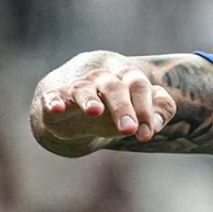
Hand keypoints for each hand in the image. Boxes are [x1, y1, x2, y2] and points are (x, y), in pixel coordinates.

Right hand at [36, 53, 176, 144]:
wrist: (78, 114)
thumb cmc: (117, 111)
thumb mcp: (141, 113)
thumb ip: (159, 113)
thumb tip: (155, 123)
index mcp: (126, 78)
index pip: (139, 86)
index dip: (145, 109)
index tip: (147, 133)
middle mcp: (102, 78)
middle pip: (114, 87)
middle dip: (123, 108)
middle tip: (129, 130)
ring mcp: (78, 87)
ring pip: (84, 89)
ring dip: (90, 100)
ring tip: (95, 111)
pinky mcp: (55, 98)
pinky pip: (53, 97)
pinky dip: (54, 102)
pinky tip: (57, 108)